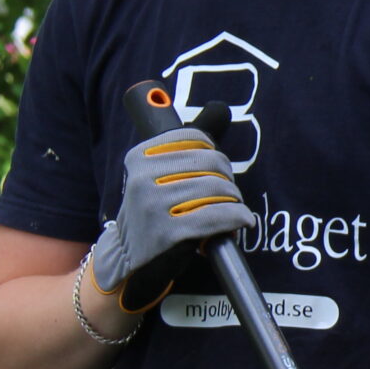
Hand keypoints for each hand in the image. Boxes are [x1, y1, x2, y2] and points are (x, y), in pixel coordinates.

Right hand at [86, 127, 255, 312]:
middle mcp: (142, 177)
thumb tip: (221, 108)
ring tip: (232, 210)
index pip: (195, 138)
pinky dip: (236, 218)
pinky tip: (241, 222)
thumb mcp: (160, 173)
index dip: (215, 155)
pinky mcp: (167, 232)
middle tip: (228, 195)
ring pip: (217, 189)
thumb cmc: (153, 211)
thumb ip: (188, 144)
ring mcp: (153, 205)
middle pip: (211, 163)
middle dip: (228, 179)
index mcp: (140, 156)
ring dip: (234, 201)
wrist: (129, 259)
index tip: (215, 172)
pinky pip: (217, 216)